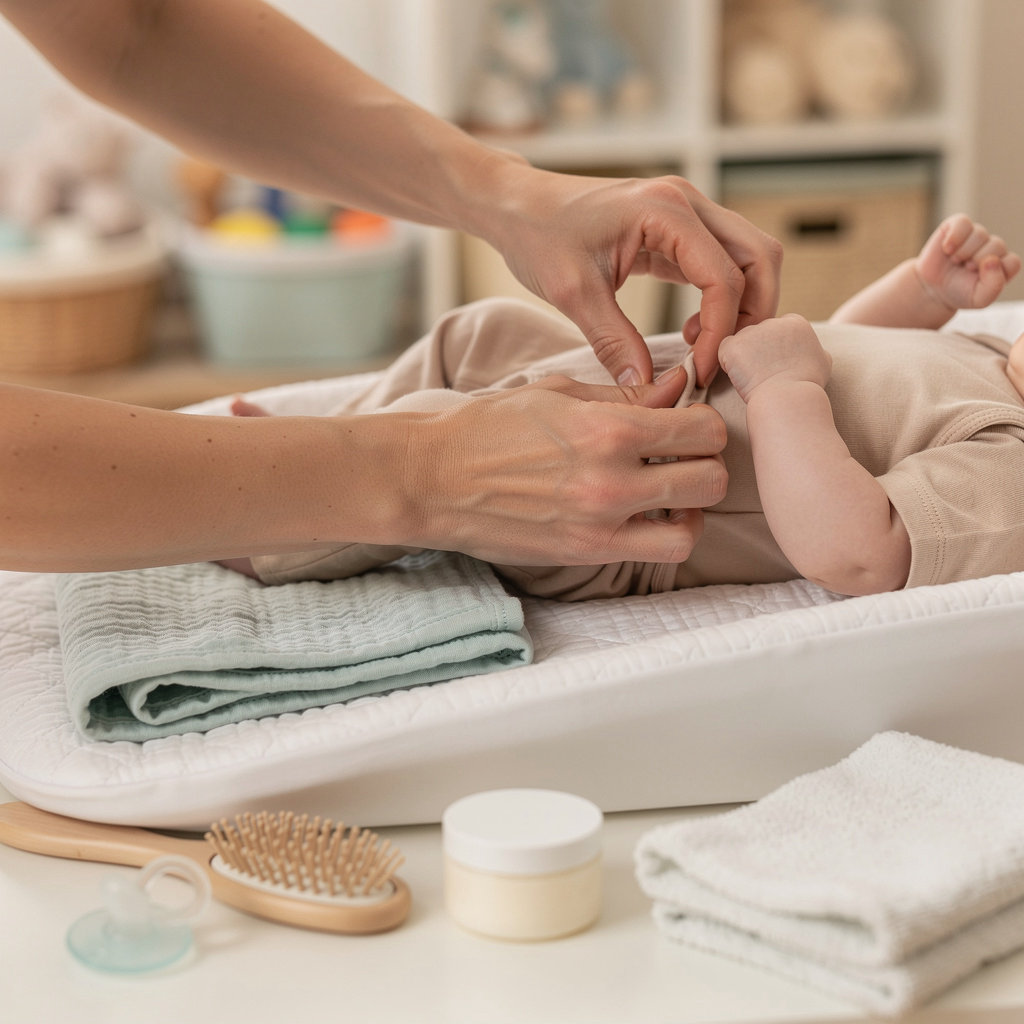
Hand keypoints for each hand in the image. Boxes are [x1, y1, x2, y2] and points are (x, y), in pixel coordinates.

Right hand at [411, 367, 727, 565]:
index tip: (685, 423)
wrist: (435, 478)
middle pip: (712, 478)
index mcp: (608, 427)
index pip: (704, 430)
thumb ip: (625, 393)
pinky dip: (665, 535)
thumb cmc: (490, 426)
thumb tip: (678, 385)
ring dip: (692, 507)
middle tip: (682, 456)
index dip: (704, 422)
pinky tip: (645, 516)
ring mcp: (601, 523)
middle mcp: (613, 479)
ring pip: (694, 526)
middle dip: (705, 463)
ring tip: (670, 493)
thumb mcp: (558, 391)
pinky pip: (658, 553)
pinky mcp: (587, 553)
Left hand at [486, 166, 781, 388]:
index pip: (725, 276)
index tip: (699, 370)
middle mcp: (687, 202)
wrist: (519, 206)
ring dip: (742, 306)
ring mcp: (687, 213)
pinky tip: (692, 331)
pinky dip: (721, 299)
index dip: (721, 330)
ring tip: (704, 347)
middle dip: (752, 314)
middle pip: (760, 257)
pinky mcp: (678, 230)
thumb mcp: (572, 293)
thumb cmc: (539, 236)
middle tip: (722, 359)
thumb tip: (648, 386)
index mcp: (666, 210)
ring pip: (750, 257)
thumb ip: (613, 340)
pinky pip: (722, 263)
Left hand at [719, 314, 831, 402]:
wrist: (787, 400)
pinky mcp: (733, 345)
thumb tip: (815, 351)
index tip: (779, 366)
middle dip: (757, 352)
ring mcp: (751, 332)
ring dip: (743, 359)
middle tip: (766, 374)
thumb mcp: (822, 363)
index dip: (774, 349)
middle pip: (757, 334)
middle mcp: (773, 321)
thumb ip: (815, 349)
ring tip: (756, 378)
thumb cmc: (805, 387)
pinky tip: (743, 378)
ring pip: (740, 342)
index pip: (777, 329)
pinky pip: (724, 352)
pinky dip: (728, 365)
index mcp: (796, 322)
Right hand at [915, 214, 1021, 311]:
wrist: (932, 289)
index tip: (978, 280)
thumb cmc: (959, 292)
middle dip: (977, 261)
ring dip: (964, 252)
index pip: (1012, 262)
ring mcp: (975, 235)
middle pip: (997, 246)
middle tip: (965, 269)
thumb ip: (993, 286)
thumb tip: (992, 260)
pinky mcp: (957, 226)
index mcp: (1002, 264)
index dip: (995, 272)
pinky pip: (963, 222)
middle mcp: (992, 246)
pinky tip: (947, 249)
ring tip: (955, 260)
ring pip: (980, 234)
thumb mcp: (979, 299)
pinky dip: (954, 236)